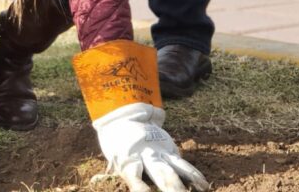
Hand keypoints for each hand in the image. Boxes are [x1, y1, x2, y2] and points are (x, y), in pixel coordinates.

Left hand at [92, 103, 209, 191]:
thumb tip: (94, 184)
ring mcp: (161, 152)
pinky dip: (194, 176)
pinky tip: (204, 187)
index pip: (136, 178)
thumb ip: (110, 172)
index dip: (140, 189)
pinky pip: (183, 165)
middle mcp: (148, 155)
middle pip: (162, 176)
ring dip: (185, 184)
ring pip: (176, 170)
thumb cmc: (116, 142)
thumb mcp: (110, 156)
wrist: (126, 114)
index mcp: (129, 159)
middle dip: (170, 189)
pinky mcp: (170, 150)